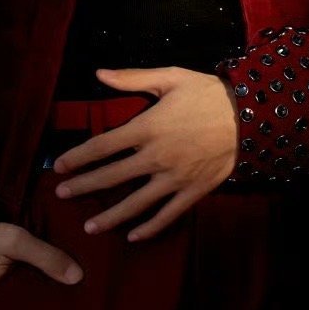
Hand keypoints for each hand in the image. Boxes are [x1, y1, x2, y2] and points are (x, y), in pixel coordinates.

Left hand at [52, 65, 239, 242]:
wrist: (249, 115)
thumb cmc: (207, 93)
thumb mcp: (170, 77)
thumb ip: (132, 79)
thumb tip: (99, 74)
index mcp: (147, 127)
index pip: (102, 146)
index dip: (78, 157)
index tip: (59, 166)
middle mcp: (156, 157)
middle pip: (111, 176)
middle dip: (84, 186)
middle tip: (61, 195)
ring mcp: (174, 178)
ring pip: (135, 203)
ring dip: (109, 216)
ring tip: (88, 226)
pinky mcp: (193, 191)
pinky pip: (167, 214)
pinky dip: (150, 228)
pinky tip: (133, 235)